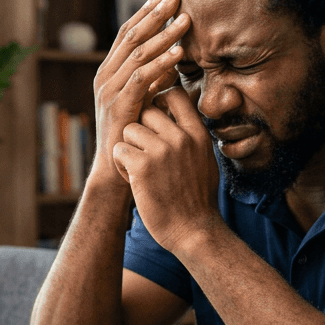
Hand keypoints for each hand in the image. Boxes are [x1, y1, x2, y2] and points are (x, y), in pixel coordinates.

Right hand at [89, 0, 191, 189]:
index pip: (127, 33)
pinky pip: (141, 79)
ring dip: (163, 35)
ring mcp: (109, 90)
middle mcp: (105, 76)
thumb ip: (153, 79)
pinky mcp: (119, 106)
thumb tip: (173, 59)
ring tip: (185, 21)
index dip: (146, 12)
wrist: (115, 171)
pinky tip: (179, 54)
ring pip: (138, 54)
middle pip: (131, 36)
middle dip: (154, 14)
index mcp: (109, 71)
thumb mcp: (144, 100)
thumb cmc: (133, 136)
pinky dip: (161, 64)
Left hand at [114, 86, 222, 256]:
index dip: (159, 101)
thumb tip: (177, 112)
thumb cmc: (196, 198)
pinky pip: (119, 149)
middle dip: (140, 128)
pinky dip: (121, 165)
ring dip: (129, 148)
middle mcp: (181, 137)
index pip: (174, 94)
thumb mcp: (204, 159)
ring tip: (140, 169)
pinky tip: (134, 180)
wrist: (193, 230)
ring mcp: (162, 151)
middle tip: (145, 153)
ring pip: (130, 129)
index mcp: (197, 133)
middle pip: (147, 110)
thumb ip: (191, 134)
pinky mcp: (143, 166)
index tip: (155, 120)